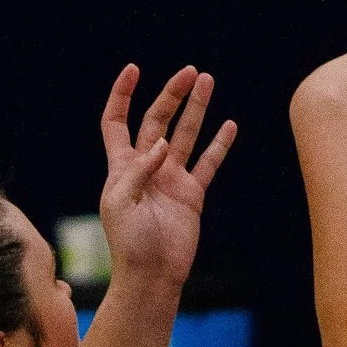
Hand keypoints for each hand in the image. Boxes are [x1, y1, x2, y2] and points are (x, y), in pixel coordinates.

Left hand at [95, 64, 237, 288]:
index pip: (117, 121)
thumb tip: (161, 144)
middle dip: (172, 95)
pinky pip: (208, 163)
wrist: (152, 276)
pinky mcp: (192, 194)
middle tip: (190, 73)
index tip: (134, 70)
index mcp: (121, 167)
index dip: (122, 95)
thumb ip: (138, 171)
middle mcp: (146, 168)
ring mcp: (171, 179)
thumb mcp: (121, 204)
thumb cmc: (129, 244)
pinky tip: (229, 124)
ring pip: (185, 135)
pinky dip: (219, 144)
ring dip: (196, 109)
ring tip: (208, 81)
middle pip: (157, 120)